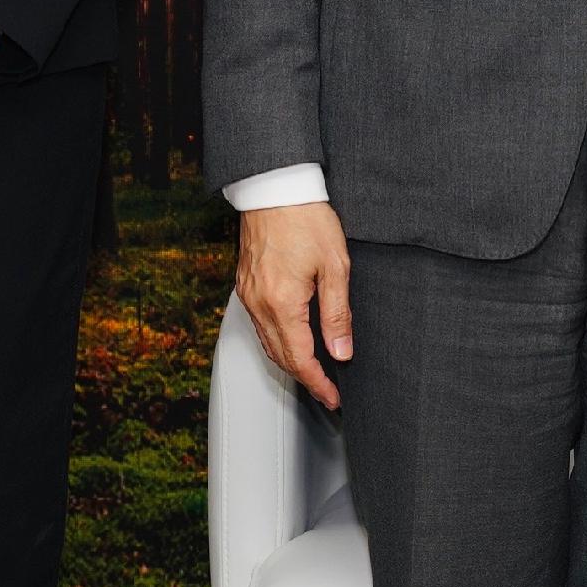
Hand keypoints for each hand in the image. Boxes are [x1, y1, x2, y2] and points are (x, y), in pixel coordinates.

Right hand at [234, 202, 353, 410]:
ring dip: (290, 362)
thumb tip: (341, 352)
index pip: (300, 359)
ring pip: (267, 343)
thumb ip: (337, 315)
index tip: (334, 398)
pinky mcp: (245, 285)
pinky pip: (259, 325)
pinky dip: (277, 341)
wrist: (275, 188)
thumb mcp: (335, 267)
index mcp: (282, 303)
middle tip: (328, 392)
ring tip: (314, 373)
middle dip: (305, 379)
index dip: (319, 384)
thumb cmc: (305, 218)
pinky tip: (292, 340)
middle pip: (280, 357)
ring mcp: (248, 295)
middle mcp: (259, 304)